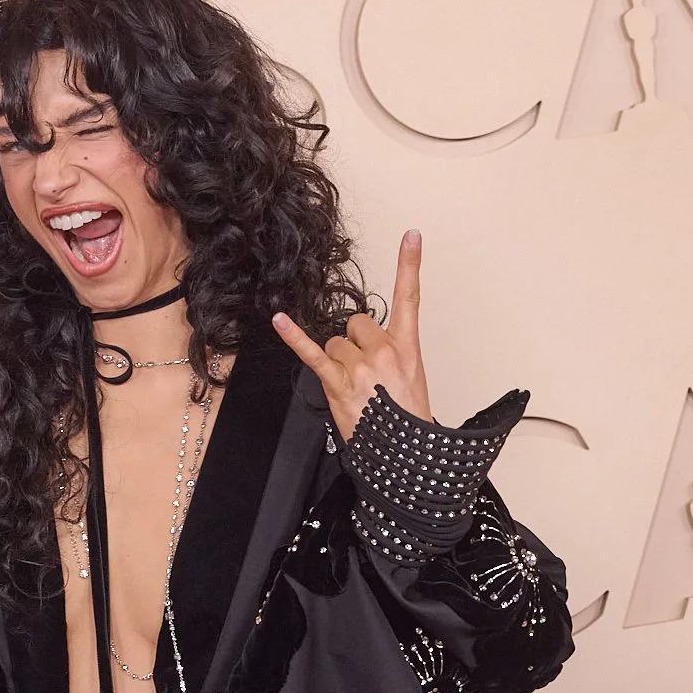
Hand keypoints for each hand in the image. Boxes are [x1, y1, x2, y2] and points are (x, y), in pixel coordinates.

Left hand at [272, 229, 432, 439]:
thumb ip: (392, 352)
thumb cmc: (407, 421)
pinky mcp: (337, 383)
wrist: (406, 457)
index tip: (411, 236)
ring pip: (334, 342)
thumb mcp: (413, 378)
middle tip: (365, 373)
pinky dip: (294, 336)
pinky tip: (280, 319)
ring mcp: (360, 366)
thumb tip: (366, 343)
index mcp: (408, 347)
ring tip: (353, 388)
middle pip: (356, 323)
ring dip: (337, 360)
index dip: (410, 264)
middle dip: (355, 342)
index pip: (410, 298)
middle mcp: (384, 350)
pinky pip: (313, 353)